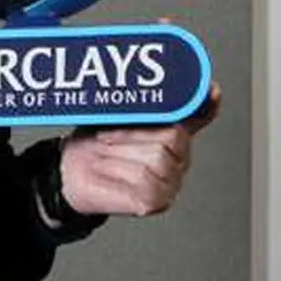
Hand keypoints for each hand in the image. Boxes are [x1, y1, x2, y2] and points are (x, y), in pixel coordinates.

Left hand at [59, 82, 221, 217]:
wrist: (67, 171)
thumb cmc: (93, 142)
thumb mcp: (116, 112)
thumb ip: (146, 98)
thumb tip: (168, 78)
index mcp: (174, 135)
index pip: (198, 117)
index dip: (205, 105)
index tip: (212, 90)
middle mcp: (178, 160)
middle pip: (173, 138)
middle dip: (132, 133)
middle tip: (107, 135)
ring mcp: (170, 183)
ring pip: (157, 159)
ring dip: (120, 151)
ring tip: (105, 151)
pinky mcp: (155, 202)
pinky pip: (145, 181)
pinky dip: (118, 171)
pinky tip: (107, 169)